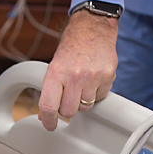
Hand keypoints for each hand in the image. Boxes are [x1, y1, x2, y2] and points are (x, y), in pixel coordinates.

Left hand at [38, 10, 119, 130]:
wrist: (93, 27)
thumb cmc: (72, 47)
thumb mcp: (54, 66)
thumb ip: (49, 91)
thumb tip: (44, 115)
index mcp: (56, 72)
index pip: (49, 106)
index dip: (48, 120)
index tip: (50, 125)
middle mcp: (74, 76)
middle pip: (69, 111)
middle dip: (67, 108)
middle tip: (68, 96)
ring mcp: (93, 77)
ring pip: (85, 107)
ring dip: (82, 100)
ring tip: (81, 83)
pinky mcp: (108, 77)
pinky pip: (99, 97)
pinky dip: (95, 92)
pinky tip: (93, 79)